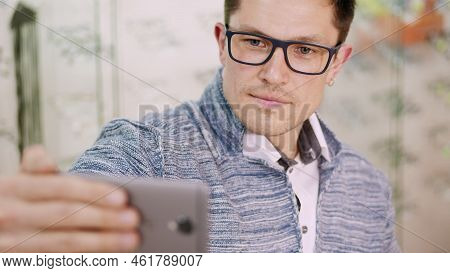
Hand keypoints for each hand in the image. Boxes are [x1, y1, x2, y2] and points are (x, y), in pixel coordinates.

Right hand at [0, 145, 139, 251]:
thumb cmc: (12, 202)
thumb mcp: (18, 181)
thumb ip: (35, 166)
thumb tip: (47, 160)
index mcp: (14, 188)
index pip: (60, 188)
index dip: (92, 193)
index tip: (123, 197)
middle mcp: (11, 215)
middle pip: (66, 217)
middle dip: (104, 219)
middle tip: (134, 219)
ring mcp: (12, 244)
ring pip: (64, 244)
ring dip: (101, 243)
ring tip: (130, 240)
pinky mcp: (19, 263)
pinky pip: (58, 262)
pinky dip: (85, 260)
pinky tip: (107, 257)